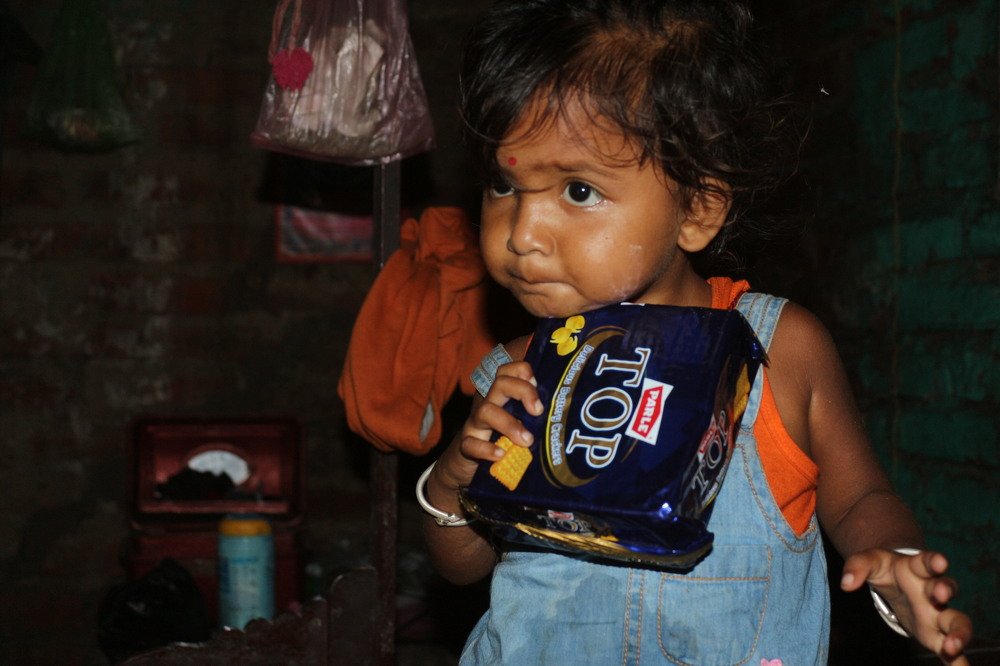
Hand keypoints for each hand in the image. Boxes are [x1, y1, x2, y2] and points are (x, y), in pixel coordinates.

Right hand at [433, 360, 542, 492]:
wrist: (470, 470)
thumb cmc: (505, 443)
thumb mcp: (523, 425)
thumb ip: (538, 418)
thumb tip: (567, 417)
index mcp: (503, 397)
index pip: (508, 371)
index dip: (522, 371)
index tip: (538, 384)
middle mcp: (489, 405)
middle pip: (500, 383)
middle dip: (522, 391)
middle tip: (538, 411)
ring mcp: (476, 425)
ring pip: (485, 410)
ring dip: (508, 424)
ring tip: (526, 441)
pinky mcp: (466, 446)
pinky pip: (471, 443)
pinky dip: (486, 449)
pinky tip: (501, 455)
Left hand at [841, 549, 972, 663]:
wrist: (897, 581)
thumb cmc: (886, 569)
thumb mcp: (870, 561)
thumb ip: (857, 567)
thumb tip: (845, 584)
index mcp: (918, 567)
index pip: (927, 561)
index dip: (934, 560)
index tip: (939, 561)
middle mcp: (933, 590)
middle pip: (948, 589)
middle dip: (946, 591)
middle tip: (941, 596)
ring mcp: (938, 613)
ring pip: (957, 621)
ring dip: (959, 633)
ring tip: (952, 646)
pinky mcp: (936, 635)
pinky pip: (953, 649)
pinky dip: (959, 661)